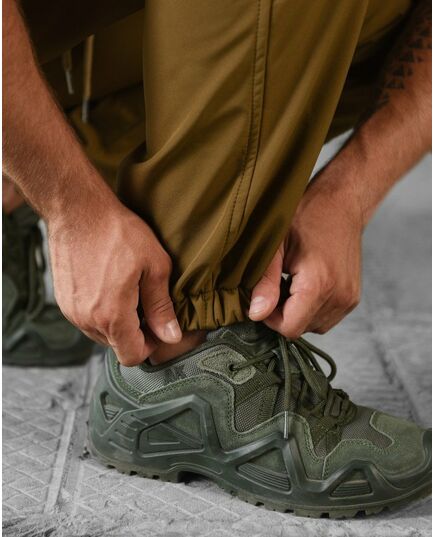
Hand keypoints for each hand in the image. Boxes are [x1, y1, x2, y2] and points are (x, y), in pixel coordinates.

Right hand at [48, 192, 181, 365]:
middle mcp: (86, 320)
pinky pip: (87, 319)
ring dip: (117, 323)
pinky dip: (101, 312)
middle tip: (146, 304)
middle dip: (135, 333)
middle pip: (116, 346)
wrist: (78, 209)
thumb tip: (171, 336)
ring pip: (101, 334)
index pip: (132, 356)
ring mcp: (71, 311)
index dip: (150, 346)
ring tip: (128, 292)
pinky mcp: (62, 300)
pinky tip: (111, 286)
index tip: (158, 326)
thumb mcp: (154, 267)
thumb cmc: (118, 233)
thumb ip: (162, 307)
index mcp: (111, 315)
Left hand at [249, 178, 362, 336]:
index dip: (270, 318)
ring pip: (314, 326)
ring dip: (298, 312)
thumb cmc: (305, 217)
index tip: (265, 295)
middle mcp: (338, 296)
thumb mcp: (276, 245)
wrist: (341, 204)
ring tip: (292, 283)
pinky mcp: (353, 297)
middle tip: (278, 284)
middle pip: (301, 328)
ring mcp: (349, 298)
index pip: (289, 328)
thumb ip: (266, 282)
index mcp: (318, 285)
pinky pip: (327, 318)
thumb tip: (256, 314)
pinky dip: (312, 309)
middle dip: (283, 313)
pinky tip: (306, 285)